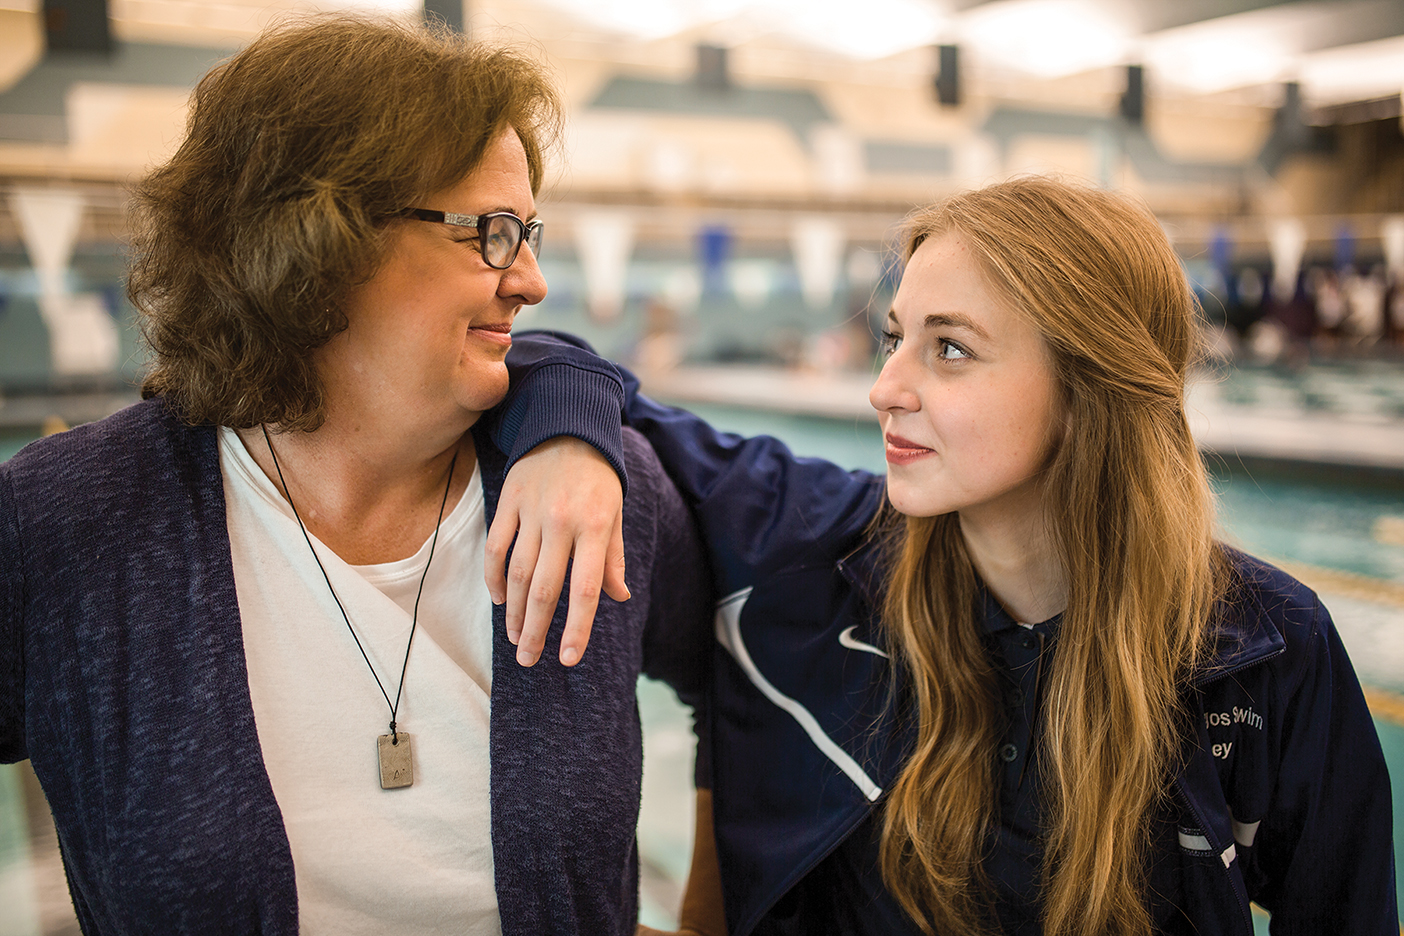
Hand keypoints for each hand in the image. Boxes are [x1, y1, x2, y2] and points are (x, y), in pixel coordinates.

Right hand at [486, 436, 628, 665]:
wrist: (568, 426)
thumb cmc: (598, 477)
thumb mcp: (614, 514)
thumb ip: (612, 557)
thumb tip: (618, 596)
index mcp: (594, 527)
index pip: (586, 589)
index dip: (578, 628)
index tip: (568, 658)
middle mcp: (562, 522)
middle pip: (546, 589)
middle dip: (537, 630)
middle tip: (530, 660)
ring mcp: (532, 512)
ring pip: (519, 573)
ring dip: (516, 611)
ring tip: (516, 638)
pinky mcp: (509, 501)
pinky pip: (497, 547)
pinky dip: (496, 577)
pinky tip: (501, 599)